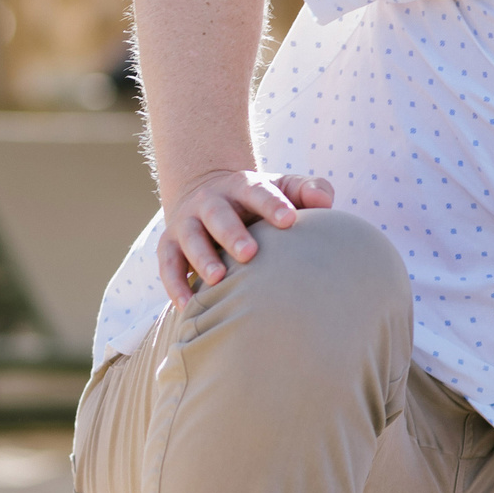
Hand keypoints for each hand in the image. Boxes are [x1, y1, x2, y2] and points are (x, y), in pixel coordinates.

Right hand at [157, 169, 334, 304]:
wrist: (208, 194)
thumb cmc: (260, 199)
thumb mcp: (283, 187)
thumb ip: (307, 191)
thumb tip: (325, 202)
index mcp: (242, 187)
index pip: (257, 192)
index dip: (272, 204)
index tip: (290, 220)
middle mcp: (210, 202)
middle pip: (218, 215)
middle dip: (232, 233)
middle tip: (250, 254)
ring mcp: (187, 223)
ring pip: (189, 238)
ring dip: (201, 258)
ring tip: (217, 279)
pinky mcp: (170, 245)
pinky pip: (168, 265)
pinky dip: (175, 284)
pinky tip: (189, 306)